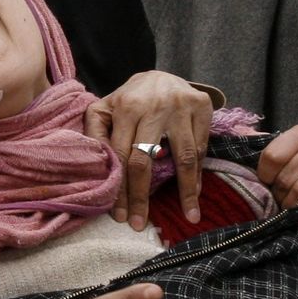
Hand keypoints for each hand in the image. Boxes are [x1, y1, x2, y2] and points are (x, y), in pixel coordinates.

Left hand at [85, 71, 211, 230]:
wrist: (161, 74)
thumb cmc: (130, 100)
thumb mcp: (105, 108)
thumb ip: (95, 133)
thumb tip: (97, 167)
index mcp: (127, 106)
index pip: (121, 155)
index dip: (120, 189)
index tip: (121, 216)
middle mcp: (154, 106)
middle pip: (146, 160)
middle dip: (141, 196)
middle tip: (140, 224)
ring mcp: (181, 105)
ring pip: (183, 156)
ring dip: (187, 189)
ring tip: (190, 214)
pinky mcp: (202, 106)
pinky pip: (201, 147)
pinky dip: (199, 172)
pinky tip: (196, 191)